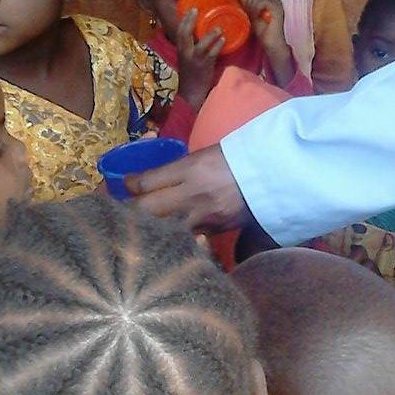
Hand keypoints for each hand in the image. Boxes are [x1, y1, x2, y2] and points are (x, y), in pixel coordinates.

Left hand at [126, 144, 251, 232]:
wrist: (270, 178)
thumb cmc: (234, 161)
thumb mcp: (202, 157)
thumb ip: (176, 170)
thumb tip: (148, 180)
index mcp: (189, 169)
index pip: (145, 182)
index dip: (129, 184)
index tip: (127, 185)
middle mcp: (191, 194)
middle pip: (145, 209)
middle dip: (129, 210)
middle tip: (124, 208)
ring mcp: (201, 217)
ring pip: (161, 228)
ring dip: (147, 227)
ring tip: (139, 225)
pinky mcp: (212, 232)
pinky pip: (183, 237)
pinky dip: (172, 236)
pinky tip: (165, 235)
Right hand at [175, 8, 224, 110]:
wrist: (190, 94)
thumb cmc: (192, 76)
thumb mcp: (188, 59)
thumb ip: (194, 47)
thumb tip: (205, 34)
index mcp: (181, 50)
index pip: (179, 32)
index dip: (184, 19)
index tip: (191, 8)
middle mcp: (185, 53)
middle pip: (184, 34)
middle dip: (190, 21)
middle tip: (197, 10)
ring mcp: (194, 60)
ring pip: (200, 45)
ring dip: (210, 35)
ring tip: (219, 28)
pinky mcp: (204, 67)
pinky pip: (211, 55)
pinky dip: (217, 46)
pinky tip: (223, 40)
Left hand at [239, 0, 293, 86]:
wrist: (271, 44)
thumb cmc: (261, 31)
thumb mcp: (250, 15)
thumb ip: (246, 4)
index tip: (240, 2)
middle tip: (244, 10)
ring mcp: (276, 3)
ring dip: (250, 4)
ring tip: (249, 14)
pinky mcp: (278, 9)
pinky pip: (264, 2)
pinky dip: (256, 7)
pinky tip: (253, 15)